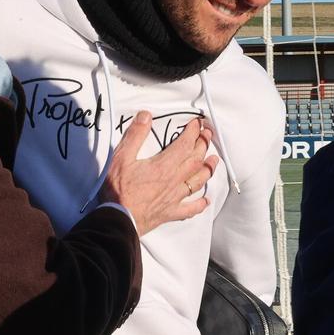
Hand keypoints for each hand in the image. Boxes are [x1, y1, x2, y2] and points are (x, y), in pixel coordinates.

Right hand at [100, 112, 218, 235]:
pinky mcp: (170, 212)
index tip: (197, 124)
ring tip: (215, 160)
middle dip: (203, 145)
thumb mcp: (122, 157)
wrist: (119, 218)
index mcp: (164, 166)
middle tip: (208, 134)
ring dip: (208, 169)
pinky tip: (206, 201)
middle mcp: (174, 181)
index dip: (193, 132)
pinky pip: (190, 209)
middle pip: (195, 160)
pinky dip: (200, 205)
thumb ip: (135, 135)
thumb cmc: (119, 190)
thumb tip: (146, 116)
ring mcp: (174, 198)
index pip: (185, 144)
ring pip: (197, 182)